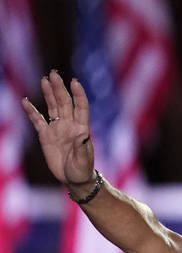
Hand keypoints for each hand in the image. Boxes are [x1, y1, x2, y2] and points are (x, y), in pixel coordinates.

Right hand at [20, 71, 95, 189]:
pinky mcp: (46, 136)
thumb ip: (83, 147)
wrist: (74, 178)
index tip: (74, 82)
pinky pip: (37, 120)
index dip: (78, 94)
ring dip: (49, 93)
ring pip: (52, 107)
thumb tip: (83, 134)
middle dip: (59, 88)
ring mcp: (57, 129)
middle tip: (54, 74)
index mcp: (82, 128)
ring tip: (45, 79)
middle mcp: (69, 125)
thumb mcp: (84, 160)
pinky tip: (26, 101)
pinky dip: (31, 111)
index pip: (80, 107)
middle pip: (64, 102)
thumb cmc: (82, 169)